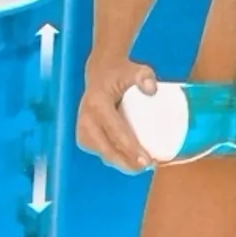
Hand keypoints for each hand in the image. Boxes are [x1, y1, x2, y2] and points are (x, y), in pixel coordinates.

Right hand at [76, 54, 157, 172]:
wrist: (100, 71)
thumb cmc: (119, 72)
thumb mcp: (134, 70)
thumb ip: (144, 76)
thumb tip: (152, 89)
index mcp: (97, 105)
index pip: (115, 132)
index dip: (131, 149)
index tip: (148, 160)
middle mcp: (86, 119)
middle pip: (108, 149)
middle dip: (128, 163)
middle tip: (150, 166)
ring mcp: (82, 128)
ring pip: (103, 153)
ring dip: (122, 163)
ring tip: (142, 166)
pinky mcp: (83, 134)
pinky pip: (100, 151)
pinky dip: (114, 158)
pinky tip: (128, 161)